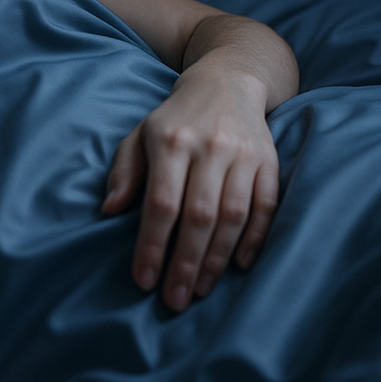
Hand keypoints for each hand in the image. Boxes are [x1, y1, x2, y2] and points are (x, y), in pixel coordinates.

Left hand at [102, 69, 279, 312]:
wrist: (228, 81)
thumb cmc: (175, 119)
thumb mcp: (140, 135)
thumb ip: (125, 172)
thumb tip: (110, 210)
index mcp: (171, 141)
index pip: (162, 204)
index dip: (153, 246)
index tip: (144, 280)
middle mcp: (210, 147)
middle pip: (199, 216)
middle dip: (186, 264)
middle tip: (174, 300)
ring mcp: (244, 154)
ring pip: (234, 216)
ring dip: (217, 259)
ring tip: (201, 290)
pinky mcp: (270, 161)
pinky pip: (266, 206)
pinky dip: (254, 239)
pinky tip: (239, 266)